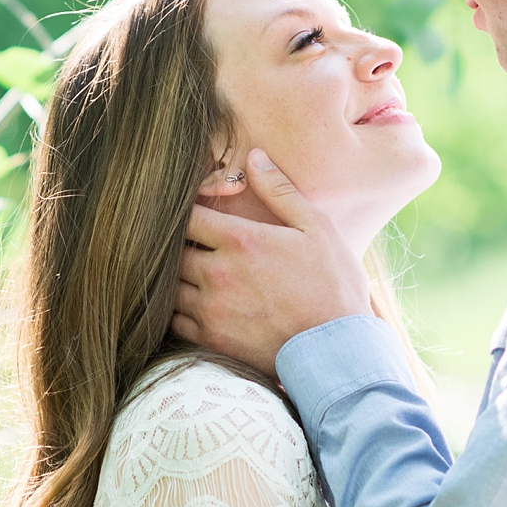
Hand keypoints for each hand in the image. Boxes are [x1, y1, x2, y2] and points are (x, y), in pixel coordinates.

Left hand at [172, 150, 372, 371]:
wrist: (337, 349)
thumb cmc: (333, 286)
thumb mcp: (316, 229)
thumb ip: (280, 191)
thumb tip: (254, 156)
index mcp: (241, 240)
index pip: (189, 215)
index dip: (187, 210)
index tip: (195, 212)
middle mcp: (218, 273)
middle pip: (173, 250)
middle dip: (179, 244)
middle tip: (192, 243)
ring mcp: (211, 309)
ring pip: (169, 286)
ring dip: (176, 277)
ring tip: (192, 273)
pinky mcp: (211, 339)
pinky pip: (174, 321)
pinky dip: (177, 310)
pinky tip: (193, 304)